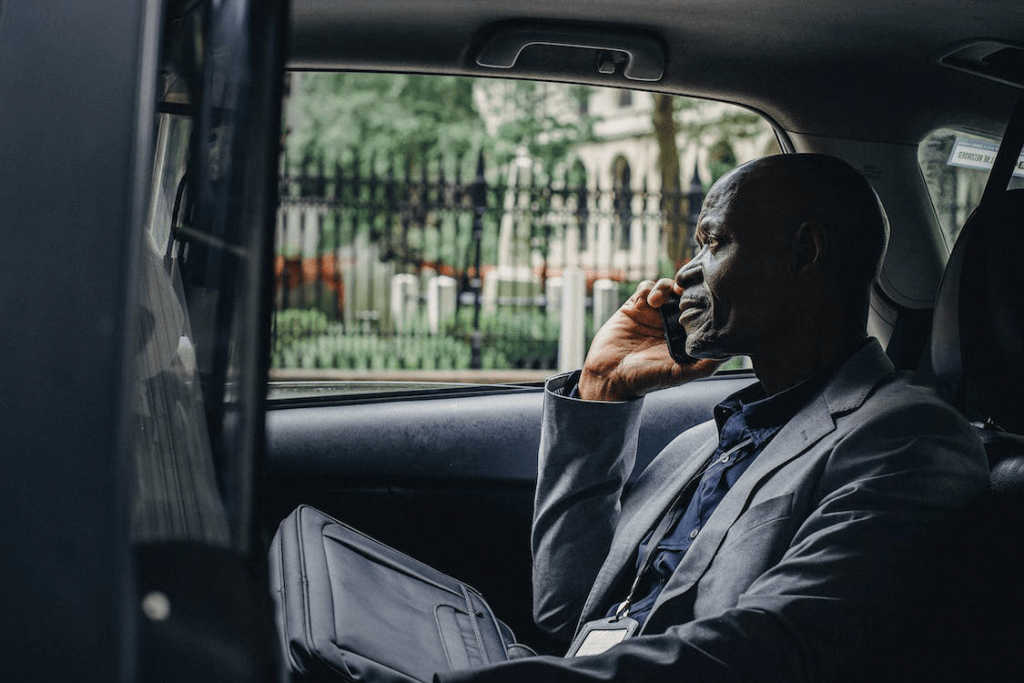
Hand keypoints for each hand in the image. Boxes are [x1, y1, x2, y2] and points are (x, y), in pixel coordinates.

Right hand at [577, 279, 723, 400]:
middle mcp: (669, 322)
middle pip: (685, 294)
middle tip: (683, 292)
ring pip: (667, 287)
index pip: (700, 311)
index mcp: (683, 336)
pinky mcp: (633, 307)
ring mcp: (651, 313)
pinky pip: (645, 288)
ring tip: (658, 300)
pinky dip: (648, 288)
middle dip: (686, 288)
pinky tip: (647, 302)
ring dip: (666, 287)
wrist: (609, 376)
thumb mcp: (679, 375)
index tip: (702, 300)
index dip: (703, 302)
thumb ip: (705, 365)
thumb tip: (730, 351)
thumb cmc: (644, 380)